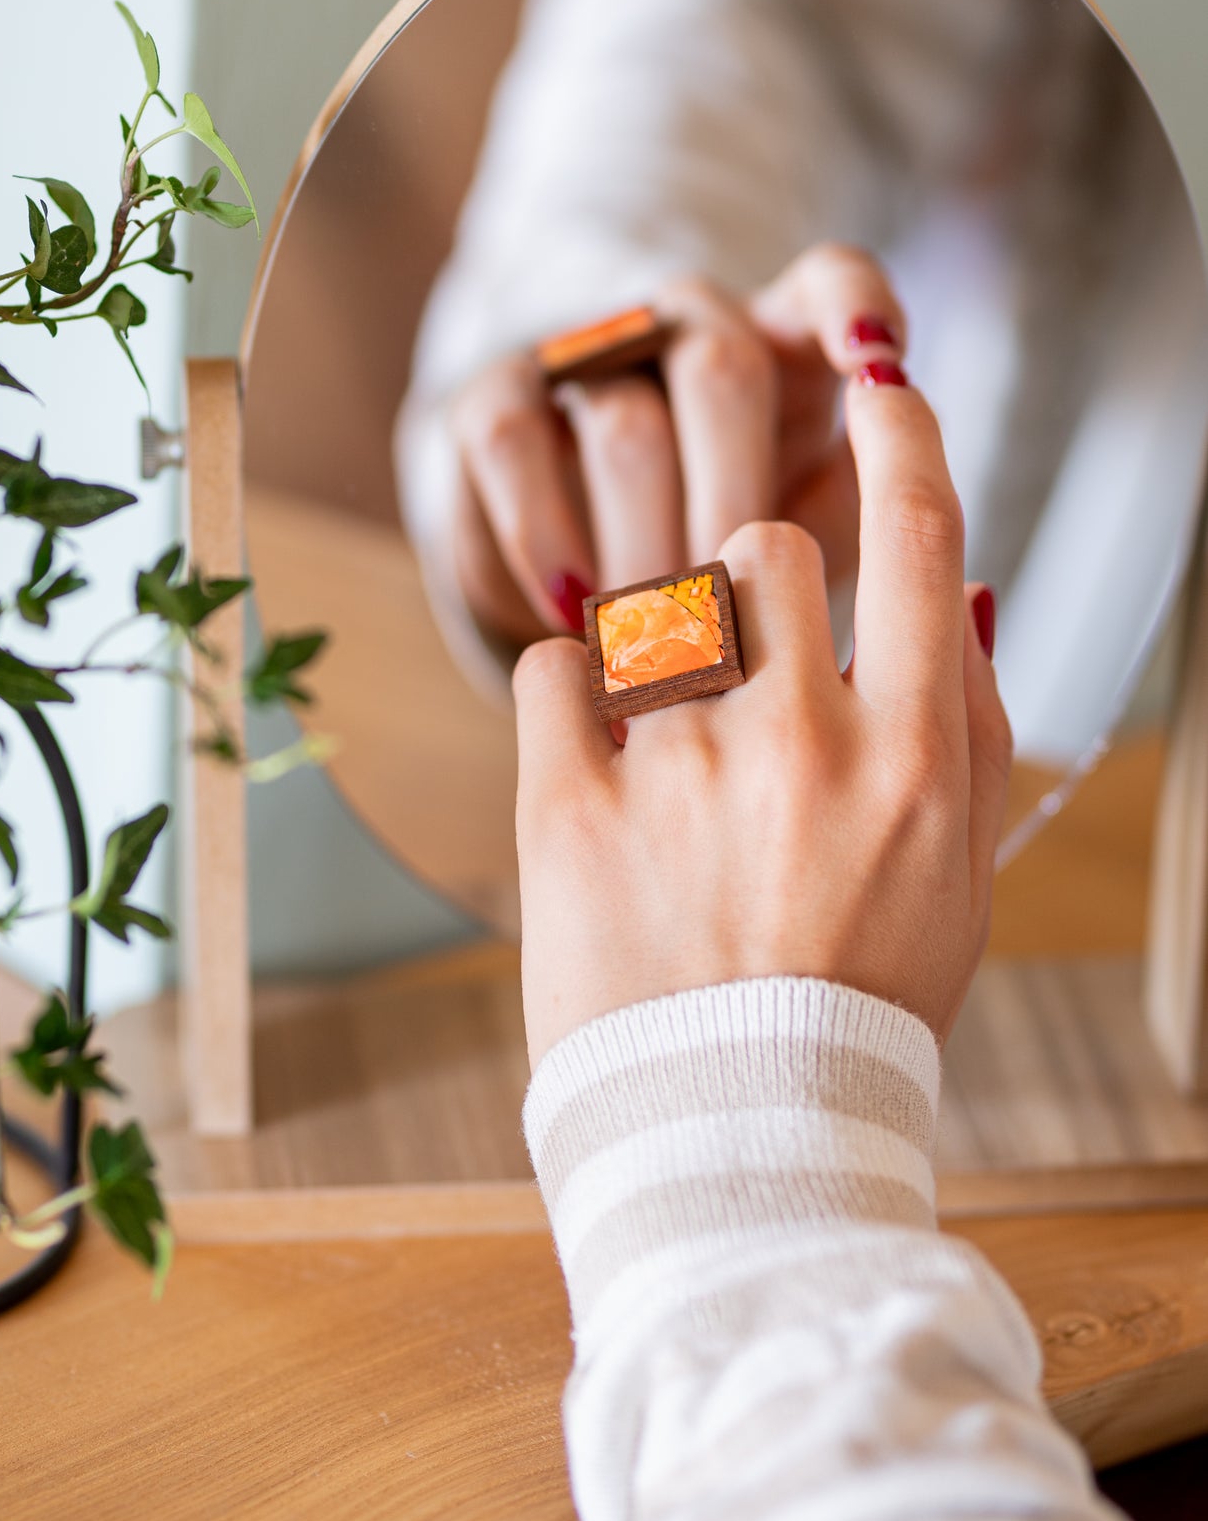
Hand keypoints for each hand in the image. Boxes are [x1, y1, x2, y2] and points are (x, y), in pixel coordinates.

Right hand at [449, 245, 904, 645]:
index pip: (829, 283)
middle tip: (735, 616)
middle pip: (722, 368)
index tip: (879, 359)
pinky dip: (543, 534)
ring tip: (657, 646)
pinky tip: (570, 612)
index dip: (855, 306)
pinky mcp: (493, 399)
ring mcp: (588, 357)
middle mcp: (688, 333)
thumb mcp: (815, 562)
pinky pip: (511, 440)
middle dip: (732, 502)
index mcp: (788, 353)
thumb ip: (874, 542)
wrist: (582, 605)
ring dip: (643, 544)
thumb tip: (937, 569)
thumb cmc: (733, 585)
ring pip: (624, 419)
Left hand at [512, 365, 1010, 1064]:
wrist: (735, 1135)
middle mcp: (804, 745)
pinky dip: (563, 692)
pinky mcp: (569, 812)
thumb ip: (971, 725)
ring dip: (663, 641)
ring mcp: (681, 775)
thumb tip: (965, 589)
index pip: (923, 535)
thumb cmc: (858, 1005)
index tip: (882, 385)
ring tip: (667, 734)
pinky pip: (549, 669)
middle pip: (765, 545)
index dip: (906, 434)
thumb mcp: (958, 875)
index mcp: (913, 759)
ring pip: (659, 601)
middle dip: (753, 577)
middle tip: (744, 659)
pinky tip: (590, 751)